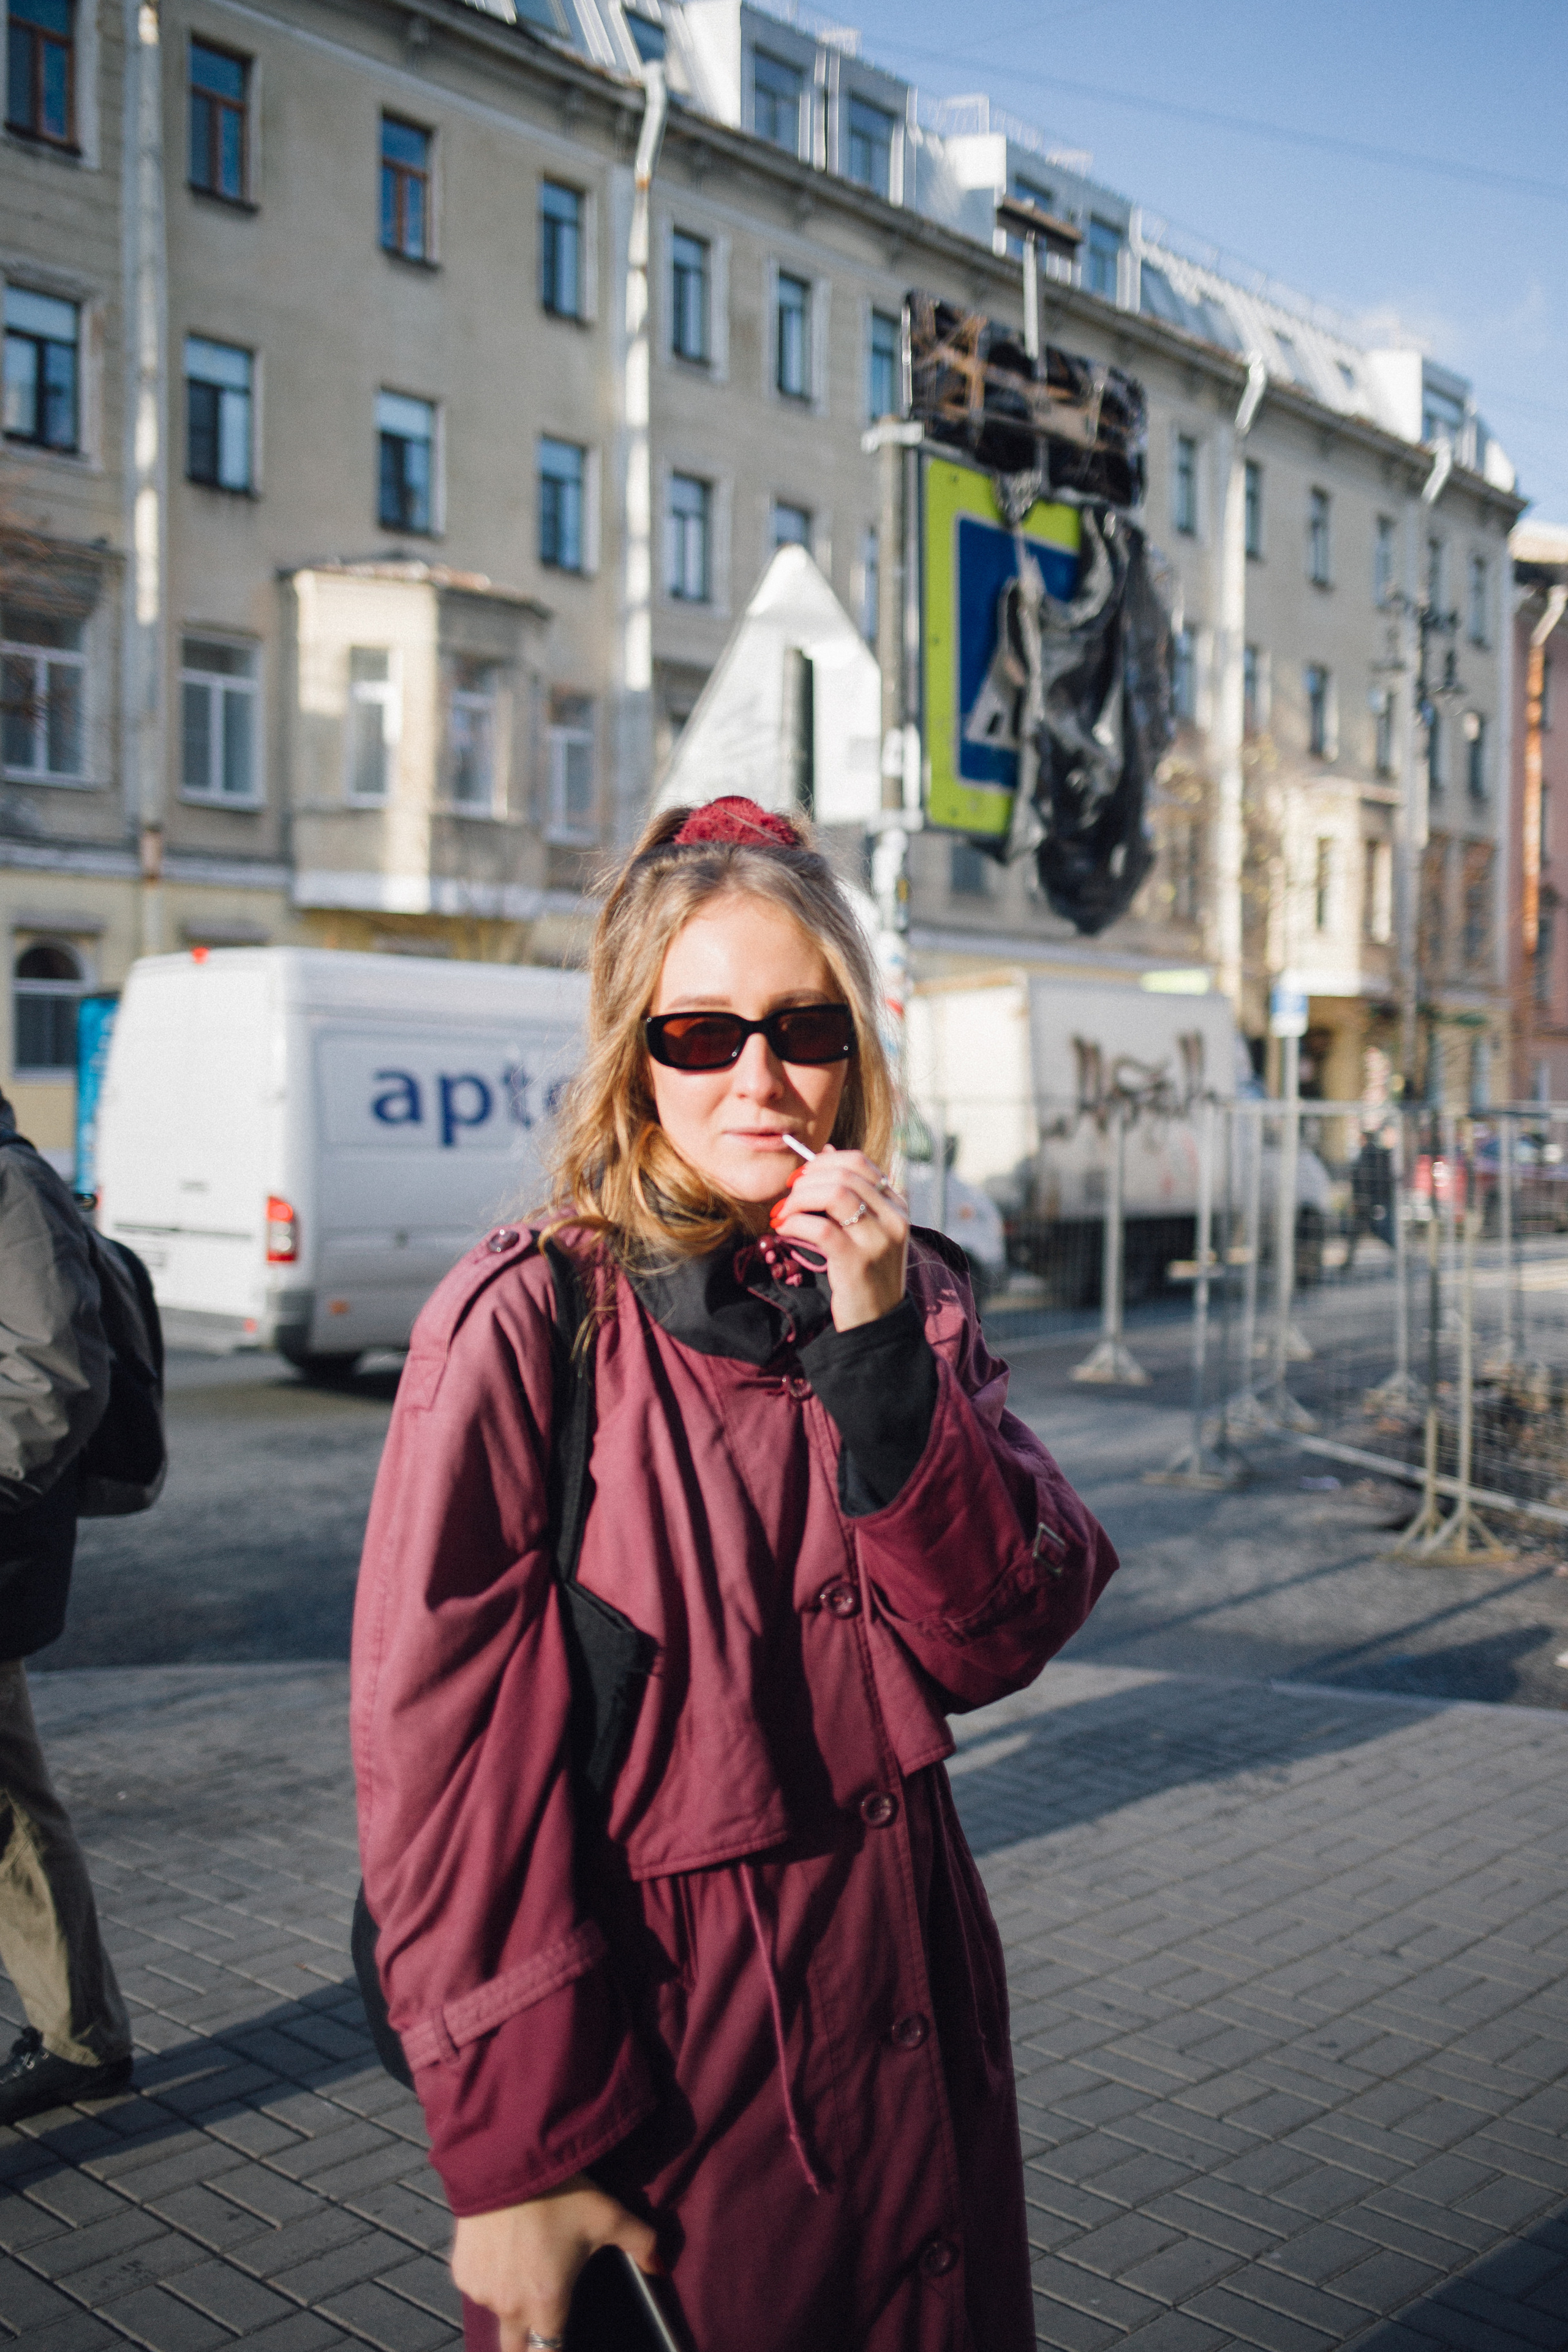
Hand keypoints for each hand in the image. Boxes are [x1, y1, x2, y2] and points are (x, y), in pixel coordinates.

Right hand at [450, 2175, 660, 2350]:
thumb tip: (659, 2268)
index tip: (562, 2343)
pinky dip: (490, 2277)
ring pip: (497, 2312)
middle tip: (542, 2324)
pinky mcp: (461, 2271)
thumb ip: (641, 2244)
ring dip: (510, 2301)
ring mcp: (480, 2291)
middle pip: (516, 2349)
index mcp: (546, 2304)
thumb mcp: (608, 2216)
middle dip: (528, 2345)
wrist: (507, 2158)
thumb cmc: (561, 2192)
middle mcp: (509, 2306)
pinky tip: (503, 2251)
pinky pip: (478, 2287)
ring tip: (526, 2267)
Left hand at [771, 1147, 908, 1331]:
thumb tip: (825, 1151)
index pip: (859, 1162)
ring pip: (834, 1194)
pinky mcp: (858, 1262)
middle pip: (843, 1175)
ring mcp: (879, 1240)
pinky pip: (819, 1227)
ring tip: (784, 1214)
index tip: (801, 1177)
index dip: (822, 1162)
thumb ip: (849, 1193)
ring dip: (799, 1199)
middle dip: (806, 1181)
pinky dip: (794, 1223)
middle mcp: (894, 1218)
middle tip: (787, 1198)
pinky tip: (784, 1230)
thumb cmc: (864, 1273)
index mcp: (897, 1205)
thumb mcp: (865, 1229)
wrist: (876, 1322)